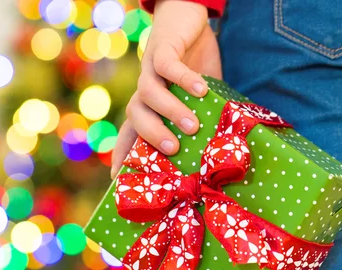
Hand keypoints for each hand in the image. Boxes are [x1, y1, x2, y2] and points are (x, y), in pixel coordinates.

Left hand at [111, 0, 221, 177]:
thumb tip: (222, 147)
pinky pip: (166, 66)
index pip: (131, 133)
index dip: (123, 155)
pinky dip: (182, 79)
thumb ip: (203, 117)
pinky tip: (200, 91)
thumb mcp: (197, 98)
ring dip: (169, 111)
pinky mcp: (161, 47)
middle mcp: (145, 89)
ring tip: (193, 125)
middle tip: (173, 150)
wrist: (187, 18)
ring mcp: (150, 68)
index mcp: (150, 104)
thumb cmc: (193, 63)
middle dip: (150, 135)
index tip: (119, 179)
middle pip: (134, 115)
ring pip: (148, 93)